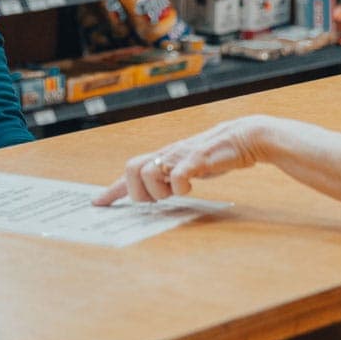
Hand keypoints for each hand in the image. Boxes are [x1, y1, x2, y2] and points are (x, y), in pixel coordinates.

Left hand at [93, 116, 274, 205]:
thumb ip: (172, 176)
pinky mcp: (197, 159)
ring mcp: (181, 155)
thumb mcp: (188, 166)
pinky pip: (178, 175)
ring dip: (159, 190)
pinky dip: (179, 187)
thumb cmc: (215, 155)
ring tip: (175, 192)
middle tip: (157, 199)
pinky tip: (190, 188)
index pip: (130, 171)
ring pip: (149, 172)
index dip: (113, 189)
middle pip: (131, 168)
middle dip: (138, 192)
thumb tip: (160, 192)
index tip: (97, 202)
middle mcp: (167, 154)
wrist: (243, 137)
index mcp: (163, 157)